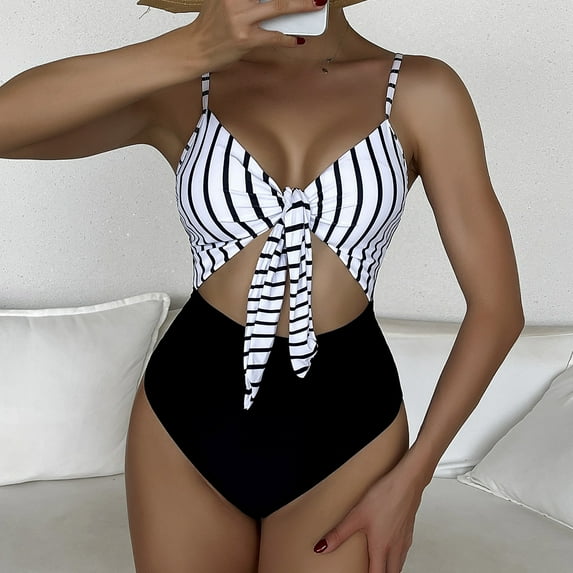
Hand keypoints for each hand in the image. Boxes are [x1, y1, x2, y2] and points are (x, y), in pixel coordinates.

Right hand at [188, 0, 321, 70]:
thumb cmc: (211, 25)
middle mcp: (236, 0)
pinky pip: (273, 37)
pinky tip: (298, 39)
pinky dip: (288, 39)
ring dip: (301, 6)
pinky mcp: (245, 39)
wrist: (195, 48)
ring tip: (315, 4)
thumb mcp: (223, 0)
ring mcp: (241, 19)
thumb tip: (270, 0)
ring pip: (278, 8)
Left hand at [313, 464, 425, 572]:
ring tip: (379, 565)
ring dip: (390, 568)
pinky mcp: (409, 530)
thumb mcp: (357, 515)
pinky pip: (403, 551)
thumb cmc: (385, 496)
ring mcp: (404, 539)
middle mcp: (395, 547)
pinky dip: (396, 556)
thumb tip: (322, 547)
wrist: (407, 482)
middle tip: (370, 570)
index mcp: (381, 547)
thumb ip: (339, 533)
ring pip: (399, 564)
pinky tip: (390, 546)